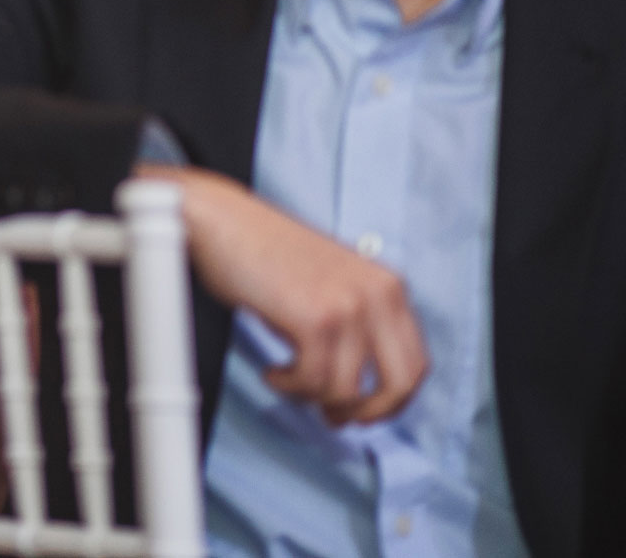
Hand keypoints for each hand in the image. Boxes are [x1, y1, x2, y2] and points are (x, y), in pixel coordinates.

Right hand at [142, 165, 428, 424]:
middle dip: (367, 412)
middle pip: (399, 384)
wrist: (222, 220)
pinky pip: (312, 381)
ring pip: (347, 390)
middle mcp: (378, 294)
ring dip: (312, 396)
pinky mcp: (315, 320)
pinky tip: (273, 370)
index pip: (416, 363)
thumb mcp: (330, 283)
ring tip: (287, 379)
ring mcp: (349, 307)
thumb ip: (356, 321)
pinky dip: (289, 385)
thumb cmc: (263, 250)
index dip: (393, 400)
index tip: (365, 410)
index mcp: (388, 284)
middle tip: (336, 417)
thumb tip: (359, 381)